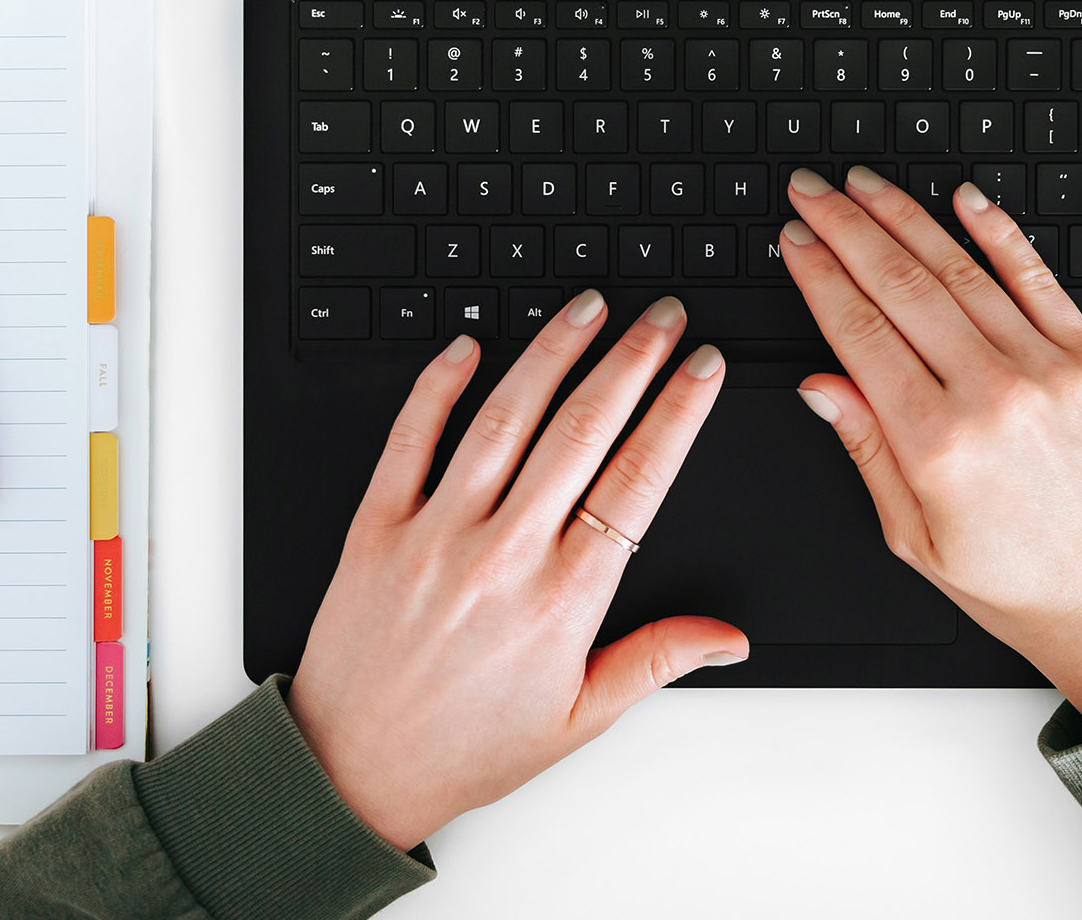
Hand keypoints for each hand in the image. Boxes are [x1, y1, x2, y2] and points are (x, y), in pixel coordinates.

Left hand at [286, 291, 744, 848]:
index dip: (678, 413)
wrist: (351, 773)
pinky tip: (468, 346)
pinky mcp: (376, 528)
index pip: (638, 480)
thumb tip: (730, 637)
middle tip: (663, 317)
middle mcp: (503, 555)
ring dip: (553, 352)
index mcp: (562, 600)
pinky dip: (437, 385)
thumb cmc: (466, 748)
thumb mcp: (579, 717)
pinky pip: (410, 439)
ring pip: (504, 419)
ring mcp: (435, 534)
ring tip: (590, 308)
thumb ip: (657, 660)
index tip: (703, 368)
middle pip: (582, 431)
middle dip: (633, 361)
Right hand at [780, 168, 1081, 735]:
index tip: (795, 241)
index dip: (819, 276)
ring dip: (905, 218)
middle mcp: (993, 395)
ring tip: (865, 186)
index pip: (859, 332)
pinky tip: (965, 199)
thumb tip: (821, 385)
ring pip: (961, 271)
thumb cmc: (1027, 590)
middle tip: (812, 191)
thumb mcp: (918, 542)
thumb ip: (868, 451)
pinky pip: (1039, 280)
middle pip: (900, 286)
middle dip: (846, 228)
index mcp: (938, 445)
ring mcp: (1049, 370)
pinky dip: (999, 234)